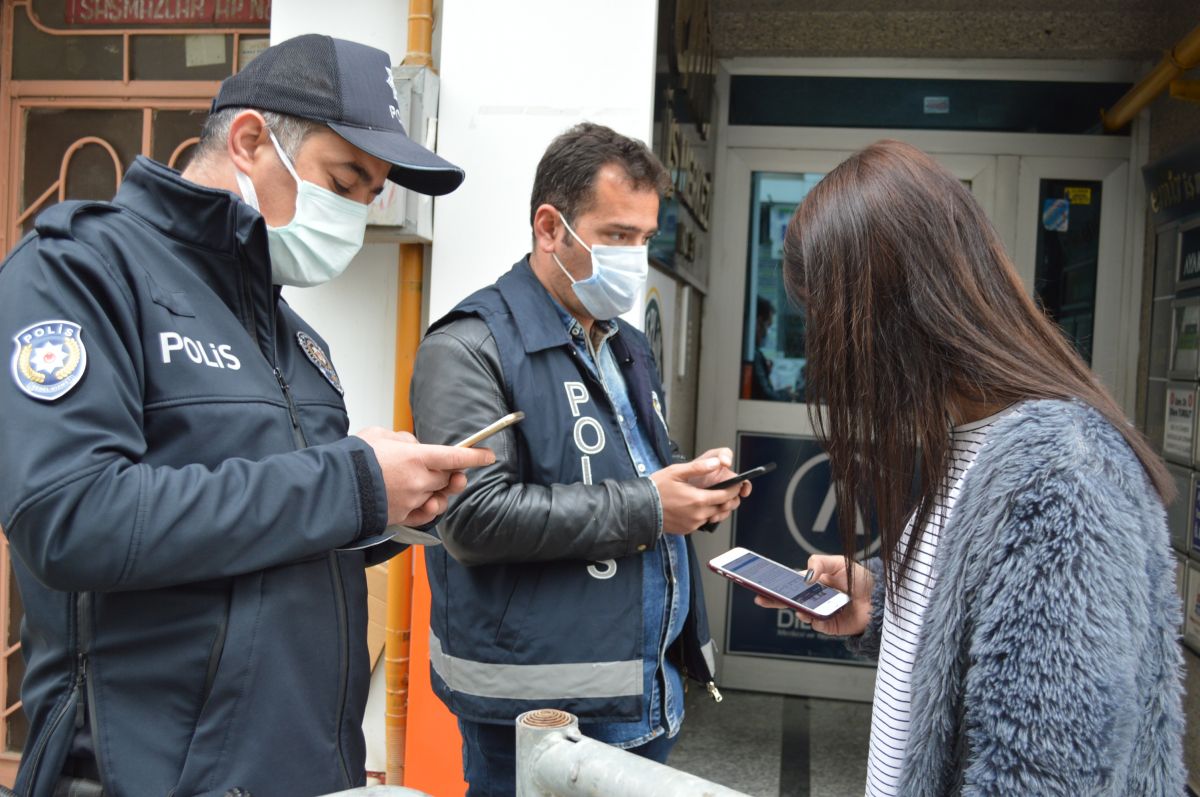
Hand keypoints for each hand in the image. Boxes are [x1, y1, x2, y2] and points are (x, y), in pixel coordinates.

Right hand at [355, 427, 494, 525]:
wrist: (334, 488)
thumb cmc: (355, 458)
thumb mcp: (380, 435)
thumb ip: (404, 440)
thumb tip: (415, 447)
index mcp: (417, 458)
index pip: (456, 457)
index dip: (475, 456)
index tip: (488, 456)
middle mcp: (419, 481)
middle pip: (449, 477)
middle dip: (452, 472)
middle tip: (450, 468)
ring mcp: (412, 501)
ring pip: (439, 496)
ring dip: (439, 489)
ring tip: (431, 483)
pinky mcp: (403, 517)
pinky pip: (426, 513)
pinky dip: (428, 506)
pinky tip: (425, 499)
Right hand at [650, 449, 746, 533]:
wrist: (641, 508)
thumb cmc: (656, 489)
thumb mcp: (676, 472)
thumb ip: (698, 467)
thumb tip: (715, 463)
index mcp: (698, 499)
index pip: (725, 495)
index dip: (734, 489)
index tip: (737, 485)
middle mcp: (698, 514)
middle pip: (722, 507)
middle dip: (726, 498)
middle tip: (726, 490)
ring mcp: (693, 524)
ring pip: (713, 516)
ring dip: (715, 507)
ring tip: (709, 497)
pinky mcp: (687, 530)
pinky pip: (701, 522)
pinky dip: (703, 514)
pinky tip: (696, 506)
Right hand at [754, 554, 872, 636]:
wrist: (880, 599)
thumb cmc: (861, 580)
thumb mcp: (840, 562)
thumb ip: (820, 563)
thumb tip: (806, 575)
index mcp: (814, 582)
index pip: (790, 582)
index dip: (776, 583)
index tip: (762, 581)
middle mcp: (815, 597)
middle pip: (788, 599)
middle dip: (773, 599)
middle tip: (760, 597)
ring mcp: (820, 612)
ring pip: (800, 612)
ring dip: (796, 608)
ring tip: (796, 605)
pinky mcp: (828, 625)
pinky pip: (815, 623)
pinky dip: (812, 618)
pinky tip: (812, 614)